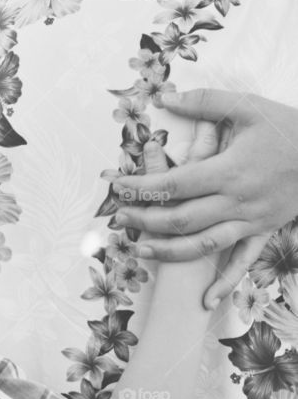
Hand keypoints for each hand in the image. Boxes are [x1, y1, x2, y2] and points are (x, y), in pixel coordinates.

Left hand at [110, 89, 297, 307]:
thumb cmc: (288, 127)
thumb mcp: (248, 106)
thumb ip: (205, 102)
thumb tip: (166, 98)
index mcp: (229, 170)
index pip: (174, 184)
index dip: (142, 188)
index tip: (118, 189)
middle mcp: (237, 200)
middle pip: (183, 218)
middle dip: (147, 221)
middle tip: (120, 220)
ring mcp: (252, 220)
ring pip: (205, 244)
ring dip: (170, 251)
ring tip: (141, 250)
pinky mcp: (265, 231)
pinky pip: (243, 262)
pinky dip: (225, 283)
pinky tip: (205, 300)